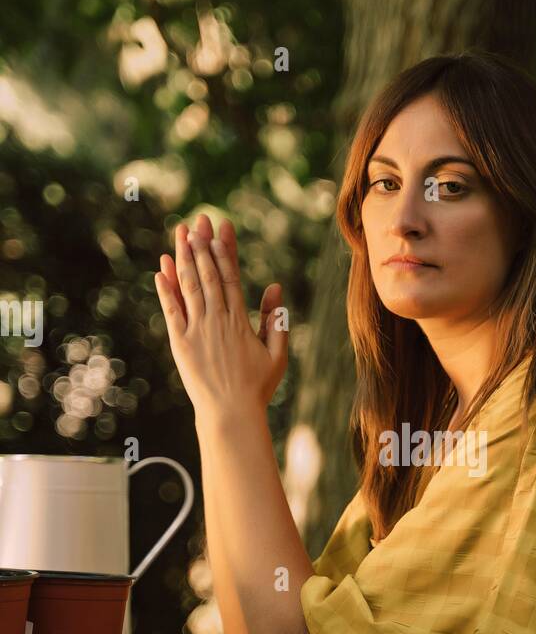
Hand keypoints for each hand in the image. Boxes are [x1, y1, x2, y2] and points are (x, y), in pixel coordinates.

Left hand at [155, 213, 288, 423]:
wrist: (231, 414)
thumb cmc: (257, 387)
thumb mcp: (277, 354)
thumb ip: (276, 319)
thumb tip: (275, 288)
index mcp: (240, 320)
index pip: (231, 275)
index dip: (225, 249)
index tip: (222, 228)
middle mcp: (218, 320)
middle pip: (208, 273)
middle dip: (203, 244)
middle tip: (198, 219)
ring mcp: (198, 330)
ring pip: (189, 286)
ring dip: (184, 258)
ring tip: (179, 233)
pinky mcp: (181, 343)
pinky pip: (172, 311)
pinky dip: (166, 290)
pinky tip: (161, 269)